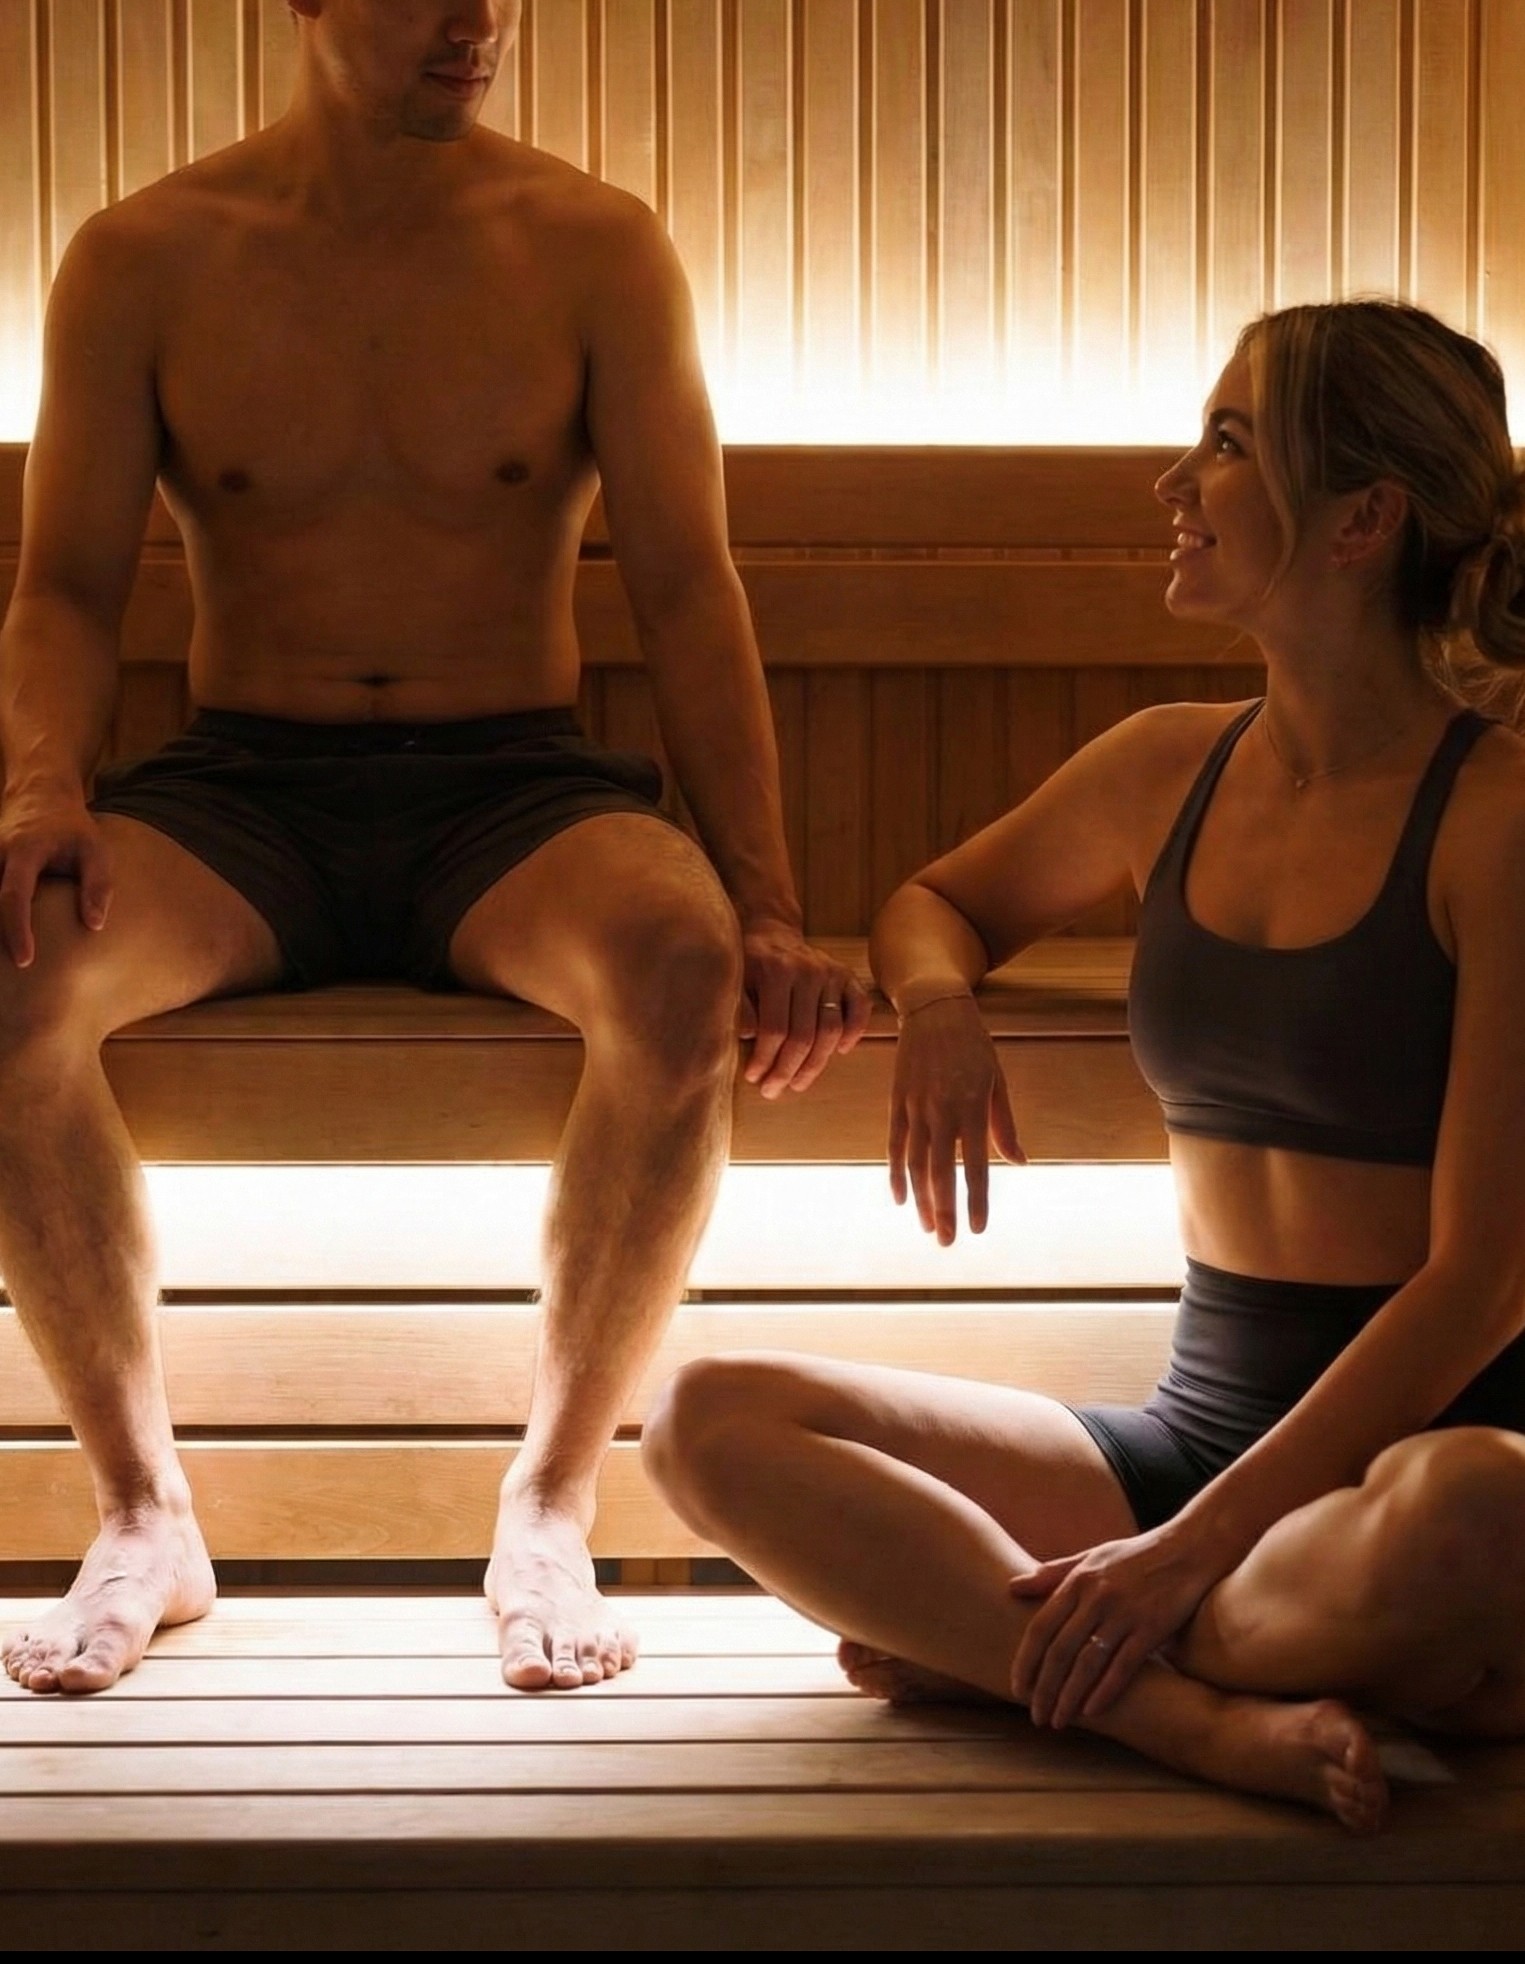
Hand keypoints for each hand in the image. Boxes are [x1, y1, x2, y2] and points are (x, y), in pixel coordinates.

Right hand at [0, 790, 112, 966]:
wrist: (39, 795)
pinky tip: (1, 947)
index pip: (13, 896)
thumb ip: (97, 886)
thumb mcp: (96, 850)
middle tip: (6, 981)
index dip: (17, 930)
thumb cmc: (74, 829)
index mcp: (23, 852)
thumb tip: (94, 926)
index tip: (24, 961)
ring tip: (3, 975)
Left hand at [738, 921, 871, 1095]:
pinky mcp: (847, 976)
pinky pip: (859, 1009)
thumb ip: (739, 1007)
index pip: (775, 1029)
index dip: (765, 1059)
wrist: (772, 930)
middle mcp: (808, 971)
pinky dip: (854, 1033)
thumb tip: (748, 1036)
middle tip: (773, 1090)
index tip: (754, 1077)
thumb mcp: (733, 977)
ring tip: (798, 1083)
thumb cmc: (747, 961)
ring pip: (831, 1030)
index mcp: (777, 971)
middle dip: (787, 1070)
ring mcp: (831, 973)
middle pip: (804, 1035)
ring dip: (815, 1064)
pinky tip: (840, 1052)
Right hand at [888, 996, 1023, 1241]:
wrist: (935, 1010)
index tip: (977, 1228)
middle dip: (944, 1210)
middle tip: (946, 1242)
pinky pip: (895, 1145)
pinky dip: (896, 1173)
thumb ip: (1004, 1126)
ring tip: (927, 1227)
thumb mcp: (997, 1083)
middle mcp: (942, 1111)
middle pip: (942, 1172)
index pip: (975, 1166)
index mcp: (972, 1108)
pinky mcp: (898, 1102)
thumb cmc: (974, 1047)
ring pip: (916, 1164)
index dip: (976, 1200)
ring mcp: (916, 1107)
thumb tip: (1020, 1163)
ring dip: (921, 1199)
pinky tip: (901, 1198)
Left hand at [1008, 1523, 1223, 1727]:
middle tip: (1036, 1717)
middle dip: (1044, 1689)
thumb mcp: (1092, 1557)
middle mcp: (1097, 1597)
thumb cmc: (1136, 1555)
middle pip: (1060, 1650)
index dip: (1026, 1661)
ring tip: (1059, 1721)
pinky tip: (1091, 1711)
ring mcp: (1125, 1613)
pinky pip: (1124, 1666)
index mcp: (1078, 1580)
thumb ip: (1053, 1574)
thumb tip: (1011, 1587)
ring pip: (1088, 1663)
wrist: (1189, 1548)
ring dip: (1070, 1697)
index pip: (1041, 1627)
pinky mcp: (1152, 1628)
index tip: (1016, 1688)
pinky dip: (1106, 1691)